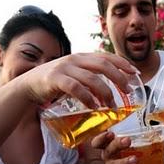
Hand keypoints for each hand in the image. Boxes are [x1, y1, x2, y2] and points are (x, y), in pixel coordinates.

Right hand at [19, 52, 137, 108]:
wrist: (29, 85)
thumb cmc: (55, 82)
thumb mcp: (74, 74)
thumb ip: (89, 76)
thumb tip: (110, 88)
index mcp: (82, 57)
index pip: (106, 56)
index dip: (122, 63)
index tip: (135, 73)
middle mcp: (75, 59)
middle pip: (103, 65)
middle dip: (119, 78)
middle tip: (128, 91)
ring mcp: (65, 68)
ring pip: (92, 78)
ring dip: (105, 93)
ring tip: (112, 105)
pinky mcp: (55, 79)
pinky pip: (76, 88)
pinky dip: (87, 98)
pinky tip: (94, 107)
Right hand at [91, 131, 137, 163]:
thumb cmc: (112, 150)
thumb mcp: (111, 140)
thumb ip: (117, 129)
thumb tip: (125, 113)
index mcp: (103, 145)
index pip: (98, 141)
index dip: (102, 138)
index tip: (110, 134)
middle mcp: (105, 156)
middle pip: (109, 150)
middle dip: (118, 145)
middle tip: (127, 140)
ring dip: (124, 162)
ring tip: (134, 160)